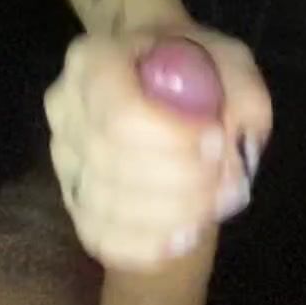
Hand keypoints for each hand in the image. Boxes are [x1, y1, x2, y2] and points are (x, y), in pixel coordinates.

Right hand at [44, 19, 271, 269]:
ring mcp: (63, 156)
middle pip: (112, 163)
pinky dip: (145, 246)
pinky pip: (99, 236)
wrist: (160, 79)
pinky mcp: (73, 197)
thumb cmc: (193, 64)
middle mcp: (66, 107)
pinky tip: (185, 236)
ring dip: (170, 216)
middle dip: (180, 182)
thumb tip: (233, 148)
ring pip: (104, 205)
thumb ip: (241, 95)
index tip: (218, 141)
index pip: (119, 113)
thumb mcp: (229, 59)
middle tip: (231, 182)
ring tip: (217, 205)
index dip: (170, 139)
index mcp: (93, 60)